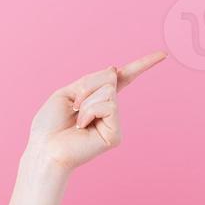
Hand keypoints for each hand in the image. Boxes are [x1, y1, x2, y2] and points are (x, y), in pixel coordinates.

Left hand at [28, 50, 166, 171]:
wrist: (43, 149)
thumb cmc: (49, 125)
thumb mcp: (68, 92)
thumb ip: (92, 80)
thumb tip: (115, 70)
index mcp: (97, 99)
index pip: (123, 78)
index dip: (142, 65)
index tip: (162, 55)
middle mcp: (108, 110)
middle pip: (110, 78)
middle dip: (87, 86)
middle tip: (72, 106)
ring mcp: (113, 122)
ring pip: (109, 91)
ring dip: (87, 100)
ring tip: (76, 118)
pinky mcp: (115, 135)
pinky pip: (109, 106)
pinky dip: (90, 111)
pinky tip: (81, 126)